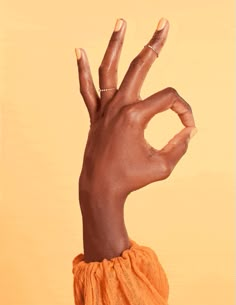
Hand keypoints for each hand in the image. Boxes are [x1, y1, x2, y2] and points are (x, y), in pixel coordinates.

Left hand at [75, 18, 196, 201]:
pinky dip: (82, 70)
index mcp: (136, 116)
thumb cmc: (131, 179)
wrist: (100, 188)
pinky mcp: (95, 116)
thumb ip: (180, 146)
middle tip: (163, 23)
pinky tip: (78, 51)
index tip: (188, 128)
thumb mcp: (163, 165)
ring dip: (115, 45)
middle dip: (155, 44)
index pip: (170, 100)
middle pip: (139, 66)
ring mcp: (104, 109)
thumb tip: (190, 130)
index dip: (184, 111)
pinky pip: (87, 89)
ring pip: (108, 69)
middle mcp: (118, 106)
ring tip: (121, 22)